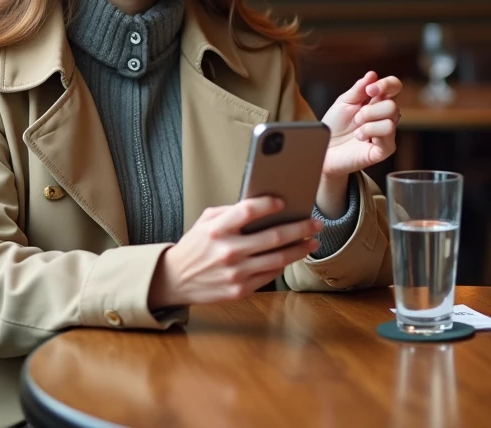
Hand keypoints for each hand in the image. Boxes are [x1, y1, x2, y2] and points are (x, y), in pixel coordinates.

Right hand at [147, 197, 321, 309]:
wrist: (175, 280)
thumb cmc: (194, 247)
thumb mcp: (205, 222)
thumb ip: (230, 212)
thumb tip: (262, 204)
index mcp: (217, 230)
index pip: (248, 211)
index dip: (269, 204)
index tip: (283, 201)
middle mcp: (228, 251)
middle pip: (273, 237)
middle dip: (300, 228)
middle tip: (315, 223)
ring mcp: (236, 273)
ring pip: (278, 259)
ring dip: (299, 249)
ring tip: (311, 242)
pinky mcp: (240, 290)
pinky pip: (269, 276)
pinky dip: (283, 265)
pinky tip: (290, 257)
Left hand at [316, 72, 401, 215]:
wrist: (323, 149)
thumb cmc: (334, 126)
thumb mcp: (343, 102)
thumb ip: (358, 89)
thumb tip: (372, 74)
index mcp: (377, 102)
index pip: (394, 87)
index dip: (386, 85)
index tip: (369, 90)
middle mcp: (385, 117)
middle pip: (393, 104)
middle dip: (370, 109)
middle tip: (356, 117)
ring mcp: (386, 134)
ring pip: (392, 118)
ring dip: (369, 121)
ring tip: (356, 129)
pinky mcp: (384, 149)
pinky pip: (387, 134)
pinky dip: (370, 131)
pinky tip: (359, 137)